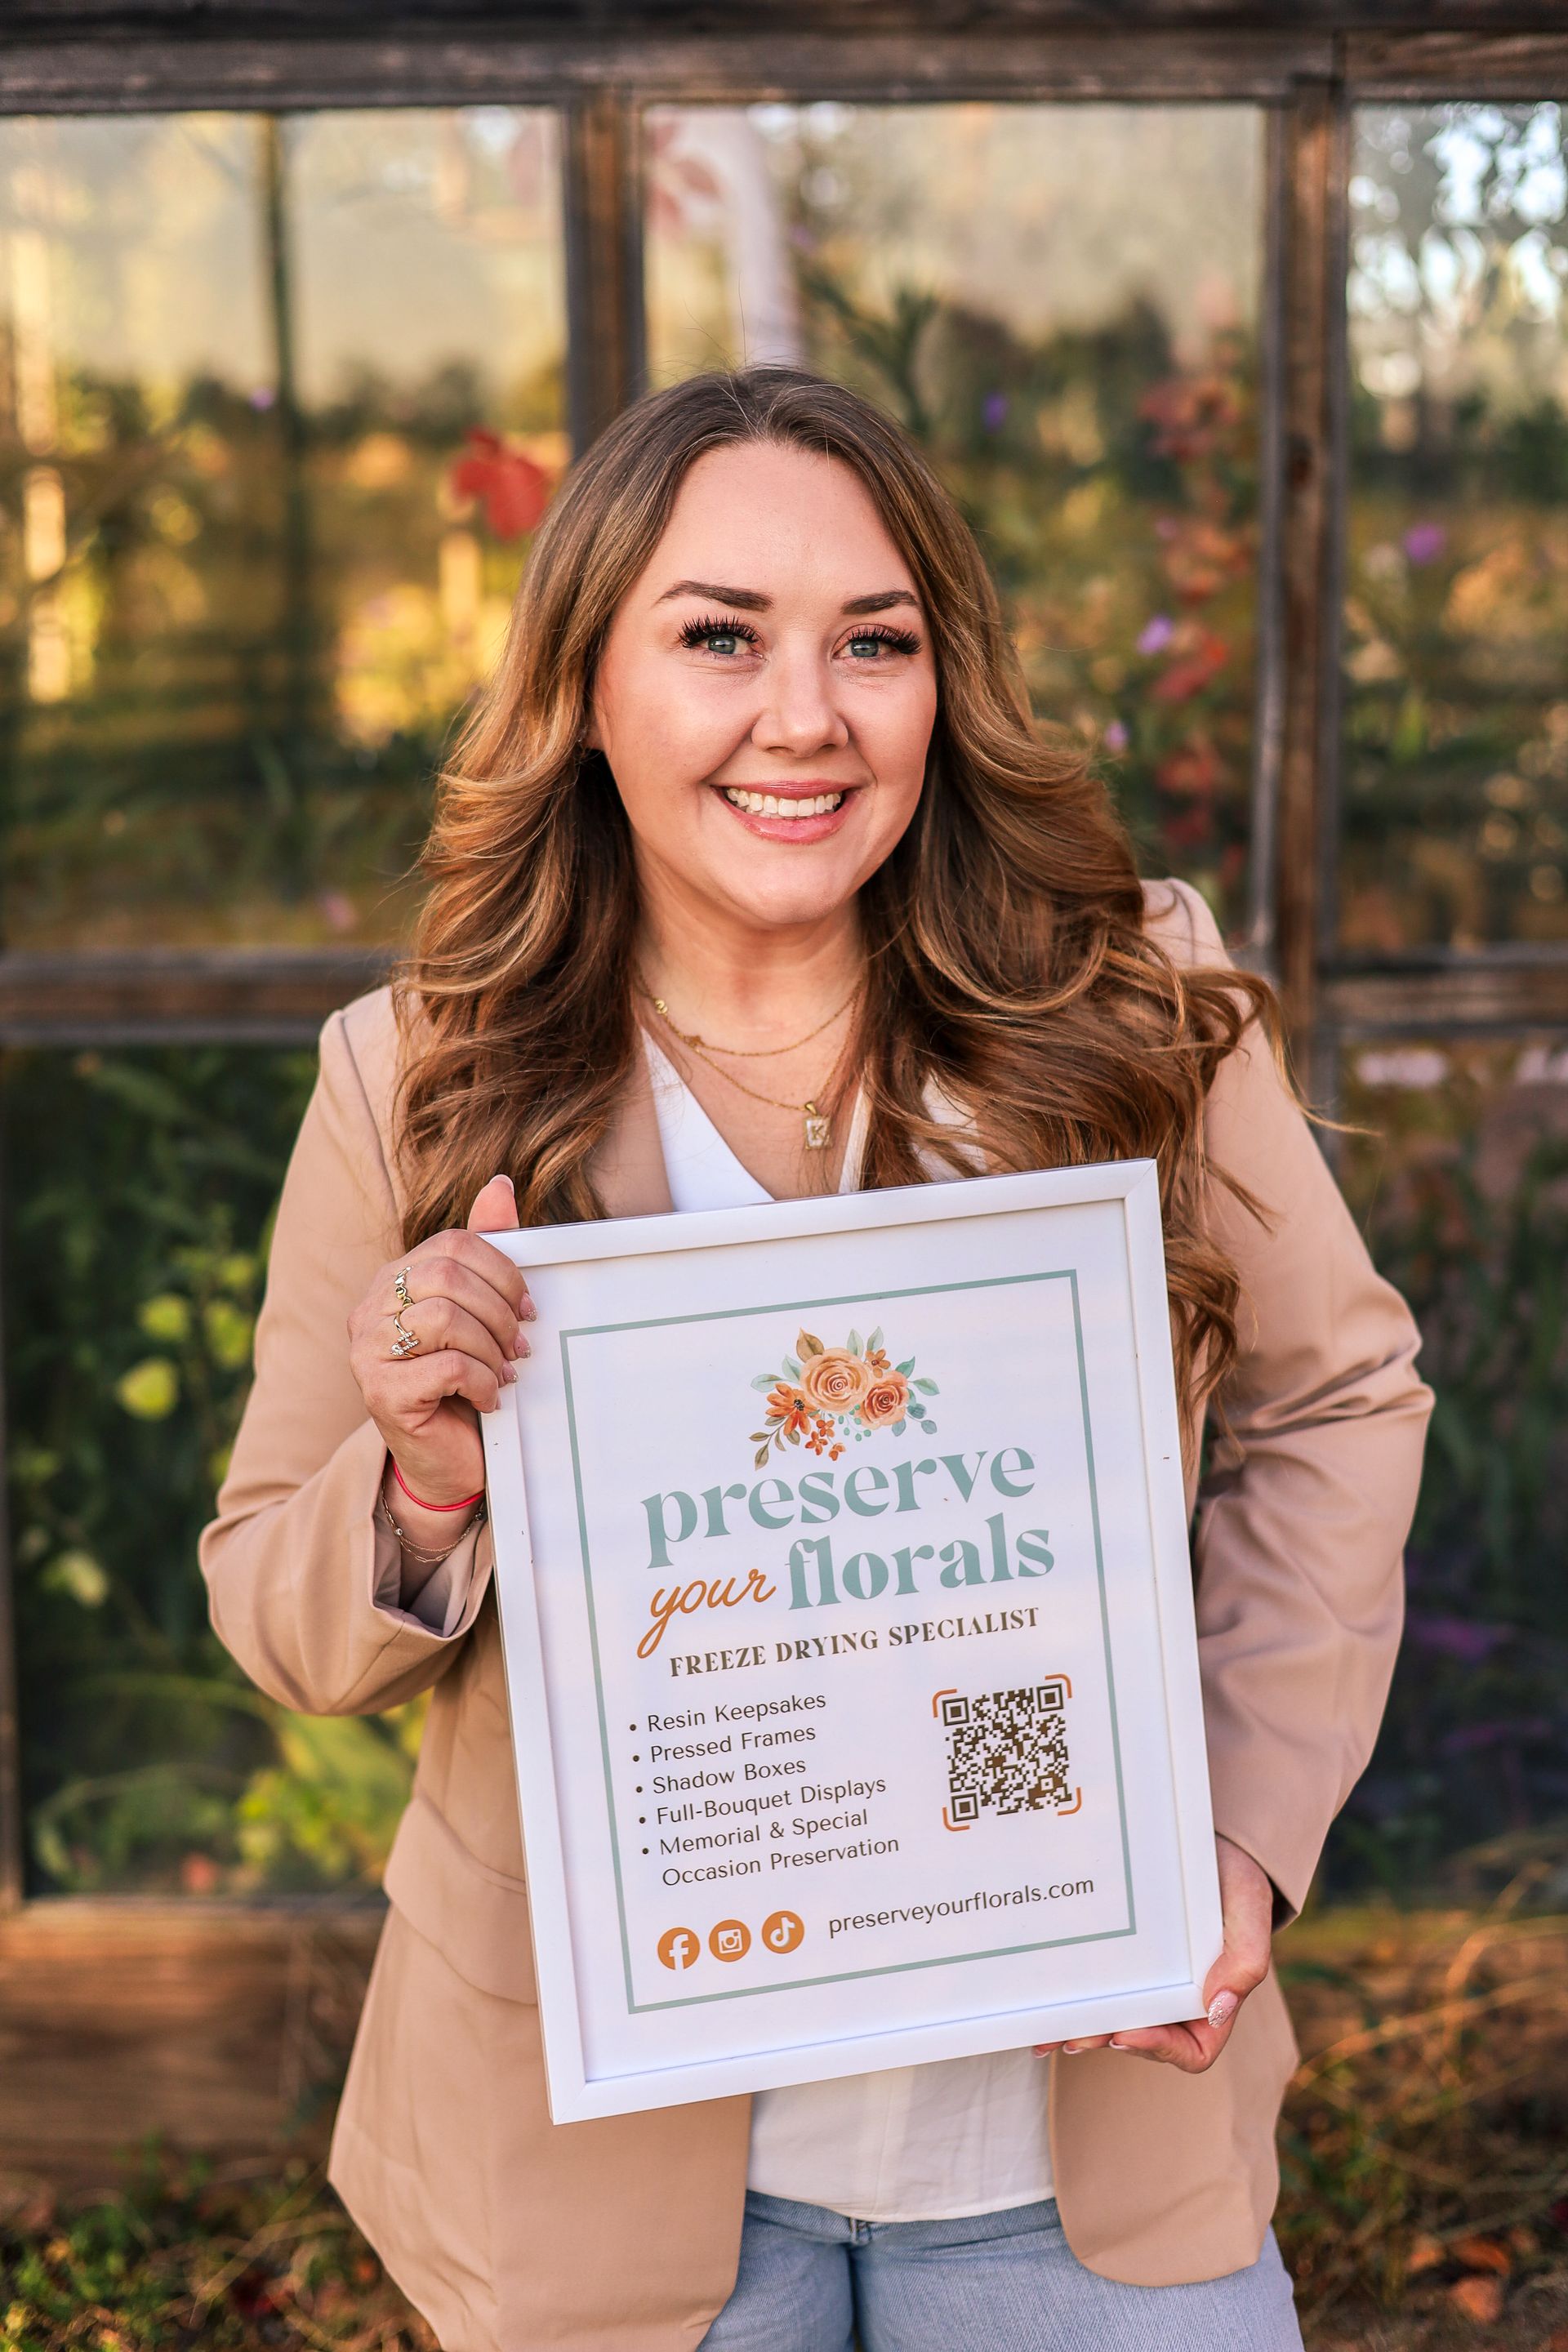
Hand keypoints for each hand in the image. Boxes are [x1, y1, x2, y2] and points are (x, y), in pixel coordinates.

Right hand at [348, 1174, 532, 1517]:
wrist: (446, 1460)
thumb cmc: (465, 1382)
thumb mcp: (481, 1312)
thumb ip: (486, 1251)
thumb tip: (500, 1185)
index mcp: (393, 1279)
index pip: (452, 1245)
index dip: (502, 1271)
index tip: (527, 1308)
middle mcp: (370, 1309)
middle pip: (447, 1277)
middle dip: (498, 1311)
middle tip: (520, 1344)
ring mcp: (367, 1350)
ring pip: (445, 1321)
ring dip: (490, 1349)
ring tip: (504, 1372)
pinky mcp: (379, 1391)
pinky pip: (447, 1367)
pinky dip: (482, 1382)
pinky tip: (489, 1398)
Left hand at [1033, 1834, 1273, 2073]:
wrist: (1204, 1842)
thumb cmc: (1234, 1877)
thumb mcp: (1249, 1907)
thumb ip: (1246, 1958)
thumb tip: (1218, 2009)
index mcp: (1213, 1999)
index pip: (1191, 2049)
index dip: (1159, 2049)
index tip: (1126, 2033)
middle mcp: (1179, 1999)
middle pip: (1143, 2037)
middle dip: (1107, 2037)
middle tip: (1073, 2033)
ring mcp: (1150, 1981)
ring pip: (1116, 2017)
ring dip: (1085, 2027)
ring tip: (1048, 2029)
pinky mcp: (1124, 1960)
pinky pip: (1101, 1985)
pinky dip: (1076, 1997)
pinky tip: (1048, 2000)